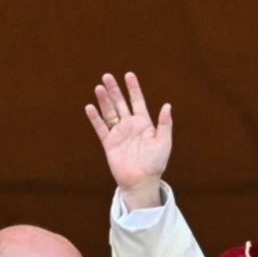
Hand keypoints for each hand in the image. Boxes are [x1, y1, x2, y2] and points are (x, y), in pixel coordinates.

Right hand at [86, 72, 172, 209]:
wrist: (142, 181)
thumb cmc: (156, 163)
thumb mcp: (164, 142)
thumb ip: (165, 124)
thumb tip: (167, 105)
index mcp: (144, 123)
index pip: (137, 101)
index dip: (133, 88)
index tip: (129, 75)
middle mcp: (130, 125)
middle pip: (120, 103)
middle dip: (114, 90)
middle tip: (107, 76)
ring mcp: (119, 133)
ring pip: (109, 112)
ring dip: (104, 100)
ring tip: (99, 87)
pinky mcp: (109, 143)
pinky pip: (101, 128)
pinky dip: (95, 118)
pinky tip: (90, 107)